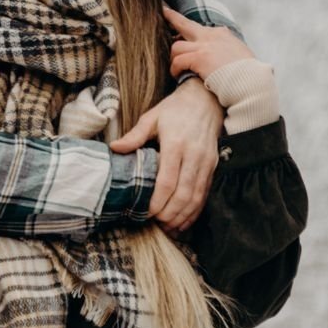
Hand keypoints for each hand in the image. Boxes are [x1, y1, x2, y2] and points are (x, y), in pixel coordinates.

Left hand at [110, 78, 222, 232]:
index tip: (146, 213)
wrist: (206, 99)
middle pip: (183, 194)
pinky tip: (183, 221)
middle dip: (169, 214)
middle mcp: (194, 155)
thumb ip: (135, 136)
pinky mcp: (213, 166)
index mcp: (176, 144)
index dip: (157, 201)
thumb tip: (114, 148)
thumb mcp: (152, 117)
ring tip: (168, 227)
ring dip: (182, 216)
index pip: (168, 181)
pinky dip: (194, 211)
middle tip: (155, 224)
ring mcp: (206, 162)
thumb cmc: (175, 109)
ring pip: (196, 197)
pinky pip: (205, 194)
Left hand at [163, 5, 255, 81]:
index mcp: (222, 35)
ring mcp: (204, 46)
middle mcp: (211, 36)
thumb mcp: (240, 56)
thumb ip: (227, 53)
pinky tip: (177, 76)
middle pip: (185, 23)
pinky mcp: (199, 58)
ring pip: (176, 46)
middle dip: (172, 18)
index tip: (180, 25)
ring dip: (173, 59)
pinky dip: (175, 70)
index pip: (200, 28)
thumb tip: (224, 60)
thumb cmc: (248, 75)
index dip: (189, 28)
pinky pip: (177, 61)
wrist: (251, 82)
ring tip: (175, 69)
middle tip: (164, 12)